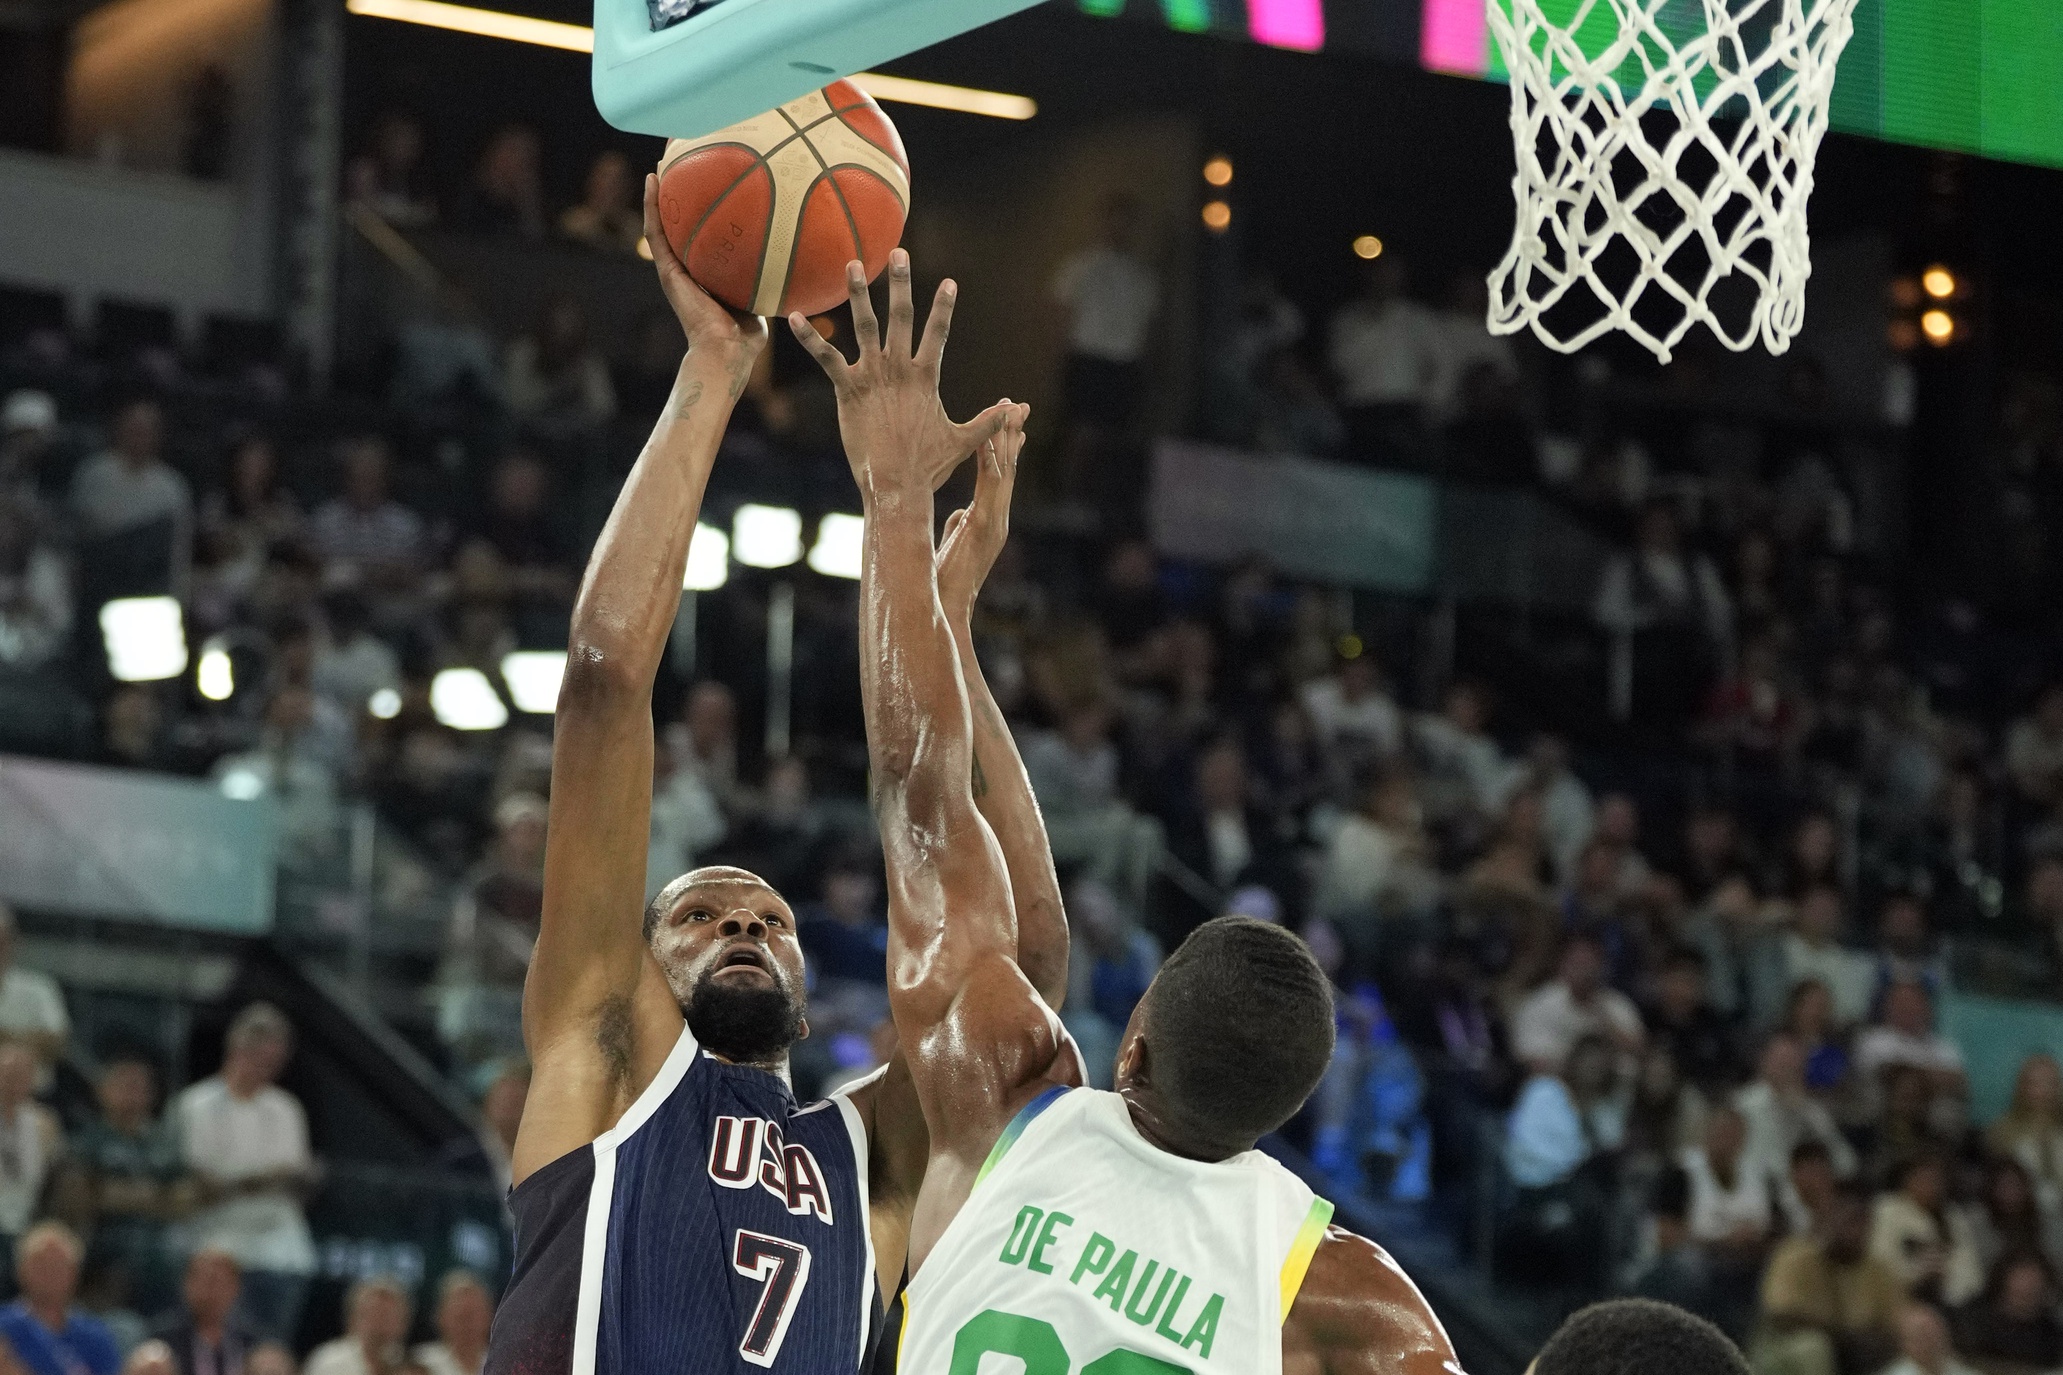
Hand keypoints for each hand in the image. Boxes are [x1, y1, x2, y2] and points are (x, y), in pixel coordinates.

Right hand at [642, 174, 766, 389]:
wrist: (726, 351)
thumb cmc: (748, 333)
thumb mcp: (763, 291)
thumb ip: (770, 271)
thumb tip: (798, 249)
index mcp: (707, 272)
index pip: (704, 234)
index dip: (704, 208)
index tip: (710, 178)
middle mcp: (688, 267)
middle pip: (682, 224)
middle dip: (683, 194)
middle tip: (685, 160)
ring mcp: (674, 268)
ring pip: (662, 222)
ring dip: (659, 191)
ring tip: (662, 160)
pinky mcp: (666, 270)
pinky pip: (657, 232)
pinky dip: (652, 205)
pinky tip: (653, 179)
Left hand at [787, 248, 1018, 496]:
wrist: (896, 484)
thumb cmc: (929, 466)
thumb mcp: (964, 441)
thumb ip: (987, 421)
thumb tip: (1015, 409)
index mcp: (925, 377)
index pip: (938, 333)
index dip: (944, 307)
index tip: (949, 282)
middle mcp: (899, 369)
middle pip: (901, 316)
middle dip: (901, 282)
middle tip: (899, 253)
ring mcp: (872, 376)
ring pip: (863, 325)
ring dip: (857, 293)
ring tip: (852, 264)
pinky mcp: (847, 389)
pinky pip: (826, 357)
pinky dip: (809, 338)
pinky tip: (793, 317)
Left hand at [936, 407, 1024, 618]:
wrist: (944, 606)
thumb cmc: (944, 579)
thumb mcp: (954, 544)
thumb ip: (960, 525)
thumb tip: (959, 513)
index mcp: (990, 519)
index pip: (999, 475)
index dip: (1004, 447)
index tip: (1008, 420)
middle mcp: (998, 518)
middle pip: (1008, 469)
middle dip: (1013, 435)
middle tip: (1019, 405)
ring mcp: (995, 524)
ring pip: (1004, 475)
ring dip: (1006, 443)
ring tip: (1010, 414)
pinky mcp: (985, 530)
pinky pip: (989, 491)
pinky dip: (989, 466)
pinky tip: (986, 445)